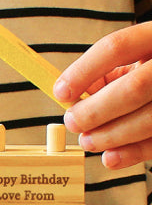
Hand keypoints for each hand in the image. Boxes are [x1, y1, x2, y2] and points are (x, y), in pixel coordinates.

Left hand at [53, 22, 151, 168]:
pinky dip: (131, 154)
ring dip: (110, 136)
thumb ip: (102, 77)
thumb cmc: (147, 73)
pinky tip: (110, 157)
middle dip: (95, 111)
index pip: (116, 47)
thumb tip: (71, 100)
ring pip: (148, 119)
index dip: (83, 72)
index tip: (60, 93)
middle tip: (73, 122)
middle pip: (134, 87)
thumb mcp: (130, 62)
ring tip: (88, 141)